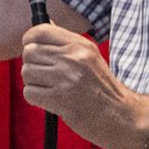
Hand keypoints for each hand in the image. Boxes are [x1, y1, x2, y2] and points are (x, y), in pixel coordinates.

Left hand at [21, 23, 140, 148]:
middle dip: (32, 65)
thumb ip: (64, 44)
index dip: (30, 40)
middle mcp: (73, 58)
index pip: (41, 31)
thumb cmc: (102, 89)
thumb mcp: (89, 58)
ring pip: (26, 72)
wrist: (122, 116)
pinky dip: (35, 98)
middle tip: (44, 76)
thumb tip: (38, 31)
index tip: (32, 49)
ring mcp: (66, 78)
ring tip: (49, 89)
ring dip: (33, 83)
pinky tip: (49, 101)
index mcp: (79, 45)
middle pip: (29, 52)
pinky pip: (29, 92)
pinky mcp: (61, 99)